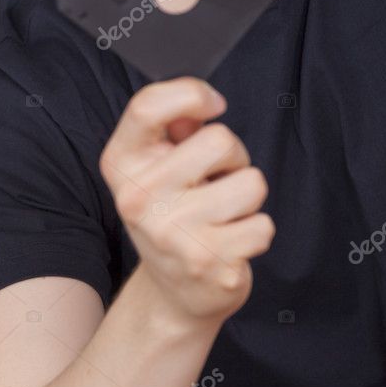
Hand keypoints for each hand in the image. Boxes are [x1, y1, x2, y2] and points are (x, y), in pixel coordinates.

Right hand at [99, 77, 274, 327]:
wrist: (172, 293)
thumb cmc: (172, 216)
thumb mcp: (158, 168)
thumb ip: (175, 128)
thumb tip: (203, 105)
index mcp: (122, 165)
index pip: (147, 106)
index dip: (191, 93)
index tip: (212, 105)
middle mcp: (139, 198)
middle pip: (219, 139)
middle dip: (234, 157)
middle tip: (217, 181)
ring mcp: (173, 234)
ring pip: (251, 183)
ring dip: (248, 197)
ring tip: (223, 213)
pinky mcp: (210, 264)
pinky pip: (263, 226)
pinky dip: (255, 232)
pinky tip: (230, 242)